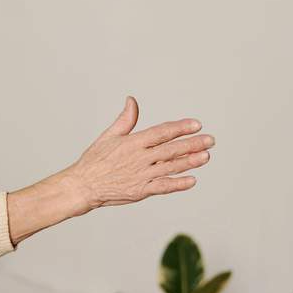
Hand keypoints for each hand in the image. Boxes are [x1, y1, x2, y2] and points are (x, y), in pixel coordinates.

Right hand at [64, 96, 214, 212]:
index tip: (196, 124)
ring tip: (205, 156)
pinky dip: (177, 184)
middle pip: (171, 149)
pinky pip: (162, 187)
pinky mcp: (140, 191)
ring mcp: (141, 175)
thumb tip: (132, 100)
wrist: (82, 186)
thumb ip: (125, 119)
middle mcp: (139, 158)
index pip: (162, 132)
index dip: (180, 127)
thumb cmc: (94, 161)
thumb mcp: (109, 136)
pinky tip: (192, 180)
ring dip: (190, 162)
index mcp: (133, 143)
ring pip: (170, 167)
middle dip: (193, 144)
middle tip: (210, 140)